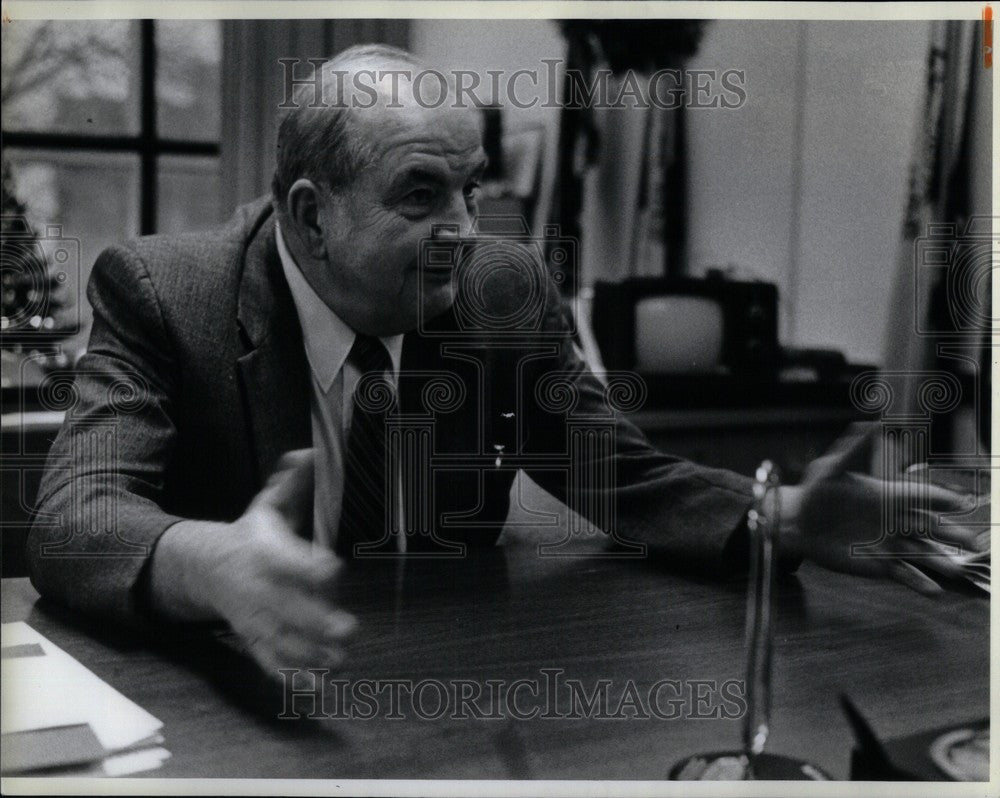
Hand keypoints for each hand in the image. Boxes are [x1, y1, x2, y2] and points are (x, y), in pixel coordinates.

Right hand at [153, 449, 356, 676]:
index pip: (289, 560)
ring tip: (339, 662)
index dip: (311, 565)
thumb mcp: (269, 507)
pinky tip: (315, 687)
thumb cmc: (251, 537)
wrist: (206, 567)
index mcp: (265, 554)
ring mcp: (255, 618)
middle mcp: (259, 589)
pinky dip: (291, 676)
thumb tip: (312, 451)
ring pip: (281, 639)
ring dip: (310, 654)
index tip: (333, 569)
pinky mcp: (254, 639)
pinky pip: (269, 661)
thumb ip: (294, 484)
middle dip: (316, 620)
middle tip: (347, 629)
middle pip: (287, 607)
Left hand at [780, 424, 983, 595]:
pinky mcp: (879, 564)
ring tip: (958, 571)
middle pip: (930, 527)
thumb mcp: (833, 469)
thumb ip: (854, 449)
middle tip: (973, 542)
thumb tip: (869, 422)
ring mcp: (890, 544)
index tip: (963, 503)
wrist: (799, 523)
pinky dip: (919, 582)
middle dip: (951, 534)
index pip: (922, 496)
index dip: (942, 499)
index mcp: (889, 495)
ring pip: (922, 553)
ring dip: (941, 562)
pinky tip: (934, 592)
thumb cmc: (817, 492)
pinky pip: (904, 574)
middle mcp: (896, 521)